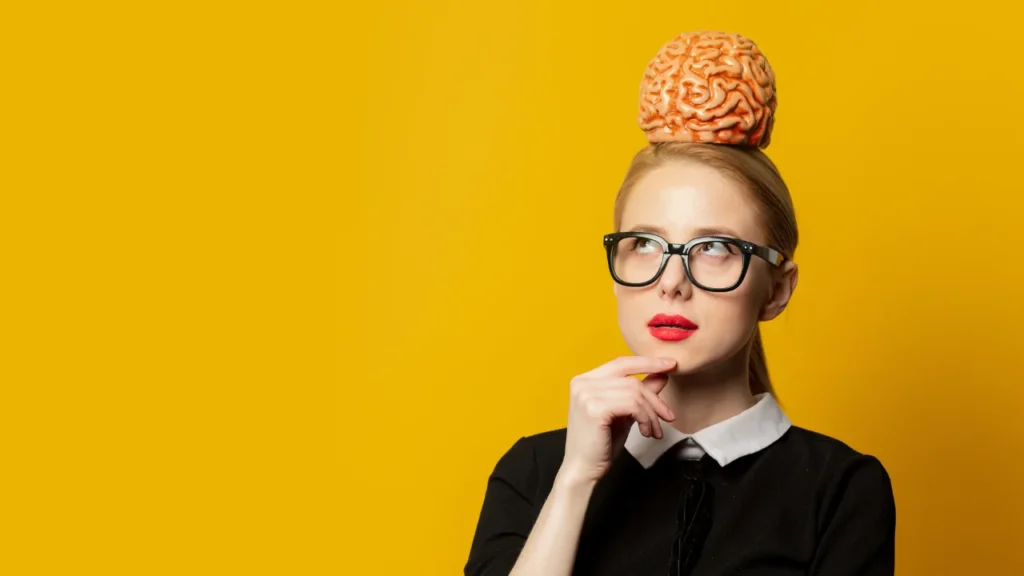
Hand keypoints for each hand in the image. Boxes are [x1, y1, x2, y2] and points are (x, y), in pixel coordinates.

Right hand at [557, 356, 676, 486]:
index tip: (671, 365)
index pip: (621, 363)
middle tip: (668, 416)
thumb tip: (662, 374)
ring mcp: (586, 394)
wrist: (582, 470)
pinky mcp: (594, 408)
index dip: (648, 362)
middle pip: (631, 379)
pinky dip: (645, 418)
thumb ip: (640, 393)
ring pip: (635, 392)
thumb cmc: (600, 444)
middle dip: (654, 398)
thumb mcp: (624, 413)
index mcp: (585, 380)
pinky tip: (646, 432)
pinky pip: (633, 405)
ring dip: (651, 413)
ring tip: (653, 430)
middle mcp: (582, 383)